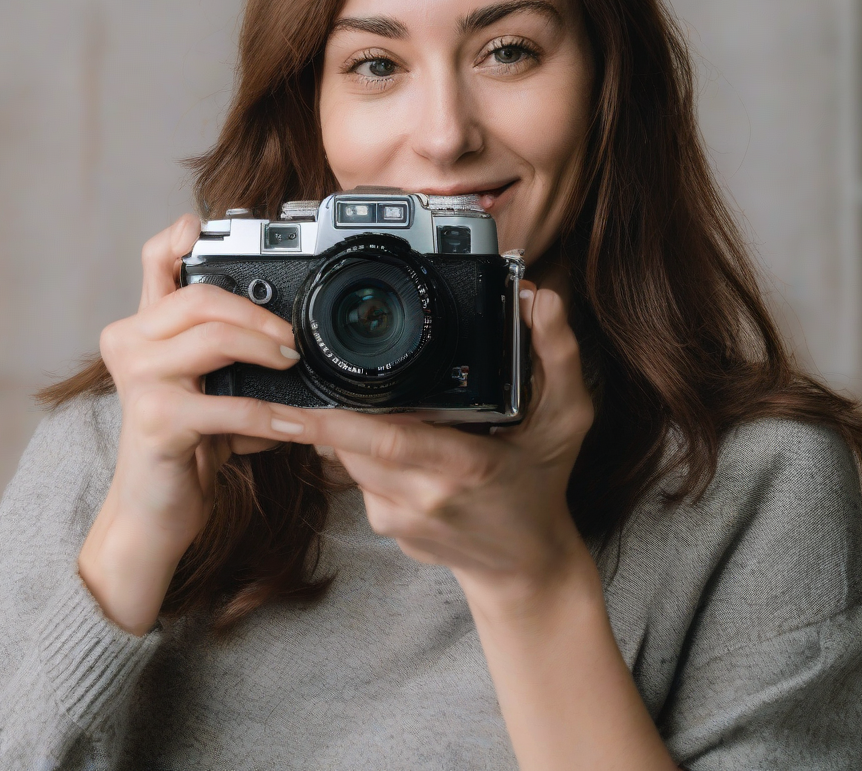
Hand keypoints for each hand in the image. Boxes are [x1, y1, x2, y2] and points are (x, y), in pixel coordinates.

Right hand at [78, 214, 302, 633]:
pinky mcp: (156, 419)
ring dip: (267, 349)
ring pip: (214, 337)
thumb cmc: (187, 443)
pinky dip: (270, 416)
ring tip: (296, 363)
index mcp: (144, 327)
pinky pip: (227, 405)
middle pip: (202, 296)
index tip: (211, 225)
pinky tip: (296, 426)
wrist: (153, 510)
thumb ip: (231, 352)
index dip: (181, 235)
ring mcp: (139, 379)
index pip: (155, 261)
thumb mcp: (210, 386)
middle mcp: (131, 342)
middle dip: (260, 313)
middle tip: (295, 338)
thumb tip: (293, 331)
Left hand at [241, 282, 595, 602]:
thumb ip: (557, 354)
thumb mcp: (566, 418)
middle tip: (312, 372)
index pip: (386, 438)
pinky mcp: (386, 527)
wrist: (526, 565)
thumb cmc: (543, 485)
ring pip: (347, 458)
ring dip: (346, 426)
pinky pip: (357, 476)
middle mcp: (424, 497)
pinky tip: (391, 438)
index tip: (295, 400)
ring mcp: (399, 518)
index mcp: (464, 465)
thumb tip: (541, 297)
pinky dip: (361, 449)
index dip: (334, 420)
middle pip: (352, 442)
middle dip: (330, 409)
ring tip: (366, 397)